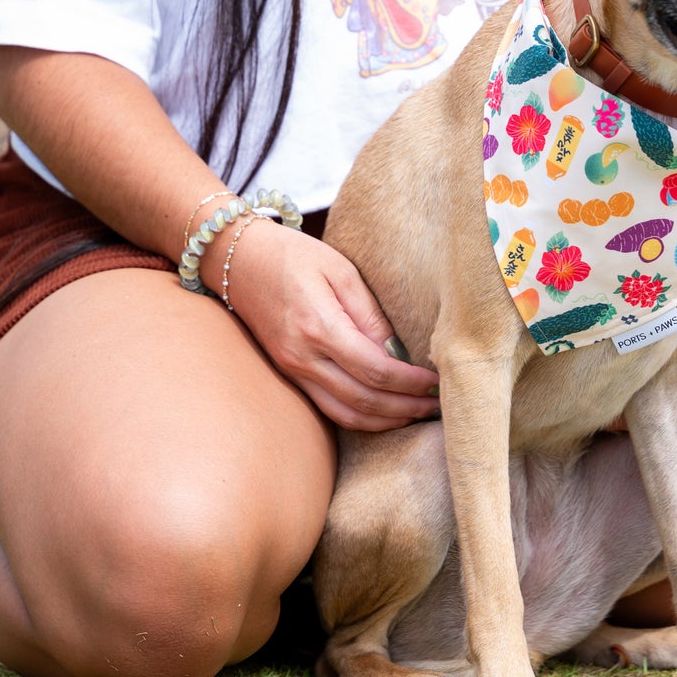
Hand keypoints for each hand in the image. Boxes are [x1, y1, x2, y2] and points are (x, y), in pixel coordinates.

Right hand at [221, 219, 439, 431]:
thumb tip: (399, 353)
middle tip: (438, 405)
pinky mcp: (289, 374)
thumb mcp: (341, 270)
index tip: (436, 380)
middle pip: (364, 400)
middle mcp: (303, 357)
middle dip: (406, 408)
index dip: (410, 382)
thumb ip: (370, 315)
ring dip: (385, 420)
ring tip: (417, 413)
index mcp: (319, 327)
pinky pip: (328, 408)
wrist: (238, 260)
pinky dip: (360, 416)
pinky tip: (385, 411)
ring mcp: (292, 370)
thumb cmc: (293, 255)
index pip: (375, 370)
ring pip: (346, 414)